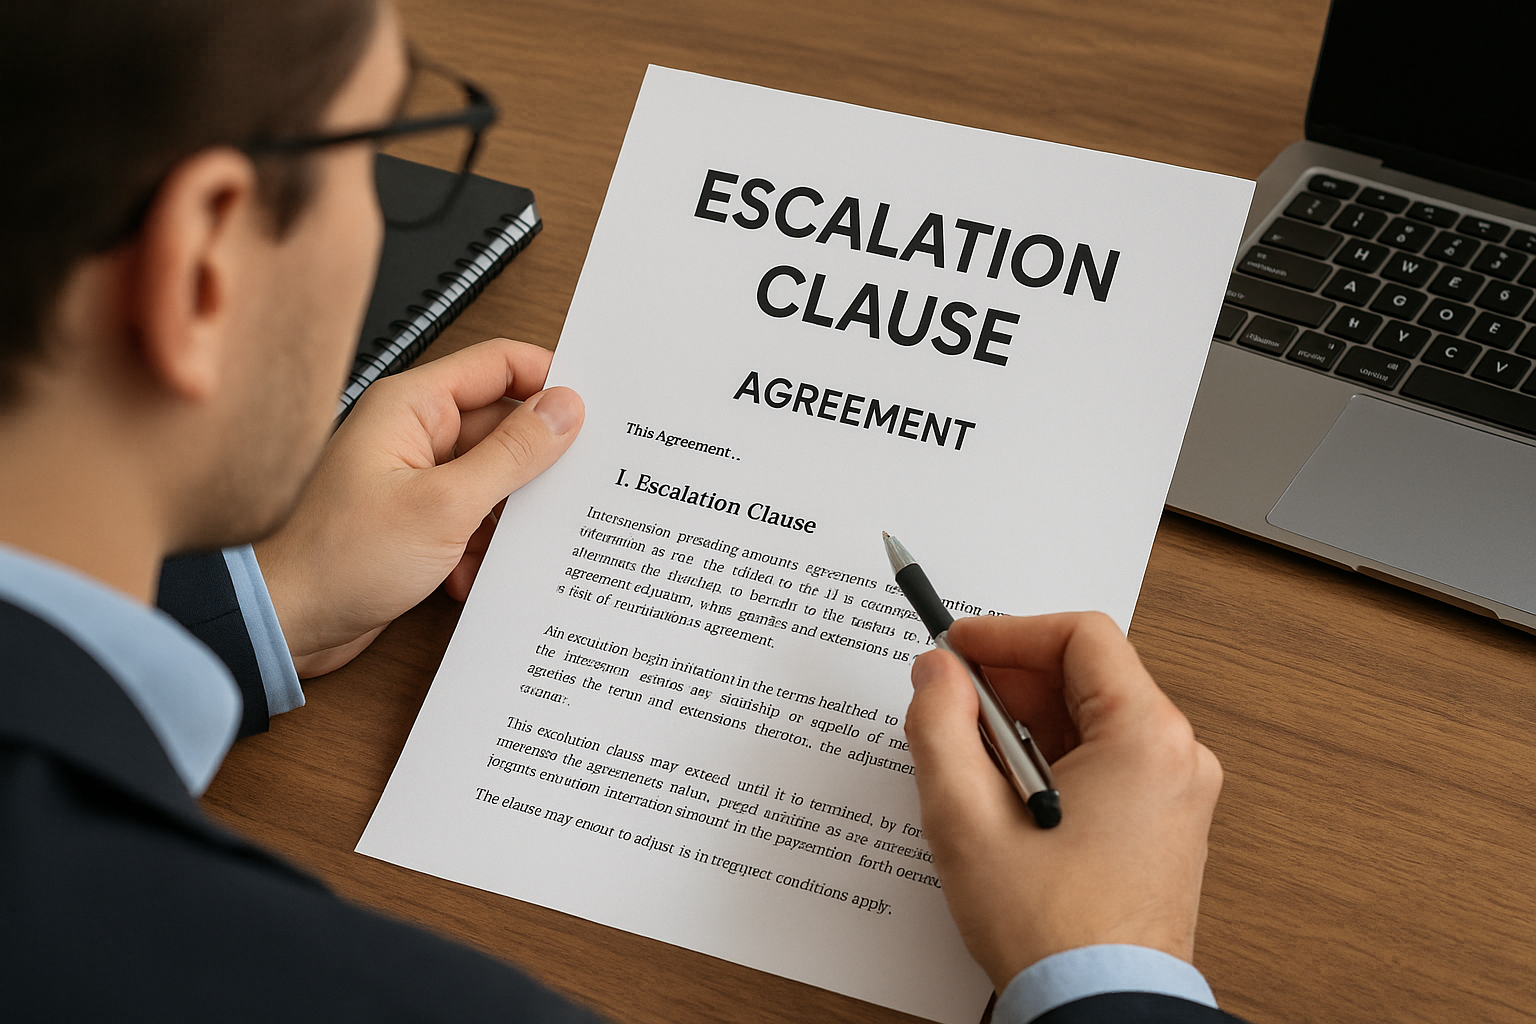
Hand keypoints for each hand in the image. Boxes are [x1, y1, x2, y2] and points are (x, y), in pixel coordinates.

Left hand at [253, 338, 583, 676]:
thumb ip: (513, 454)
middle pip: (504, 427)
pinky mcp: (418, 522)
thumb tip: (565, 409)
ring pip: (495, 480)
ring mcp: (417, 480)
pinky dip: (484, 547)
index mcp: (413, 406)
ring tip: (512, 543)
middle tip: (574, 490)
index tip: (593, 412)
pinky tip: (471, 573)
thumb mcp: (445, 504)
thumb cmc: (337, 558)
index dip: (549, 381)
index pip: (500, 365)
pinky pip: (475, 519)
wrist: (284, 624)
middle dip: (537, 464)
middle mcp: (415, 435)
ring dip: (510, 516)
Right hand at [903, 612, 1222, 990]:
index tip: (957, 649)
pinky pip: (1104, 759)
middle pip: (1085, 674)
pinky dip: (1050, 759)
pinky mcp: (1163, 823)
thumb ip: (939, 726)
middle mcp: (1177, 756)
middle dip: (1009, 682)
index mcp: (1147, 739)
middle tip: (949, 707)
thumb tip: (937, 673)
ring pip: (1090, 719)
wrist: (1100, 1011)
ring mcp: (1176, 792)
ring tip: (971, 766)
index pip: (1081, 636)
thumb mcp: (966, 818)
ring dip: (1024, 725)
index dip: (1008, 633)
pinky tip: (1004, 797)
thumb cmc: (1051, 932)